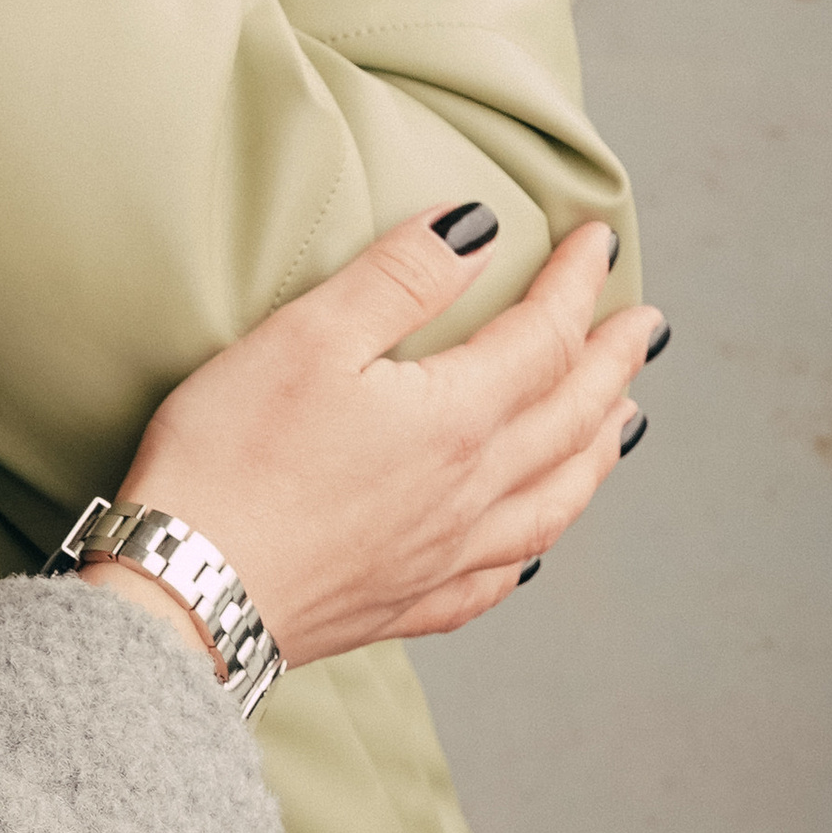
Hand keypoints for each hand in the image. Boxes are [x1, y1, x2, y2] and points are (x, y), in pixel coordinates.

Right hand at [89, 212, 659, 672]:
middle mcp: (469, 493)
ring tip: (624, 422)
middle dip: (612, 364)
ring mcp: (442, 556)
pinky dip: (533, 547)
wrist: (186, 594)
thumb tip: (477, 229)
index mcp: (454, 419)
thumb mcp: (307, 336)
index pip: (542, 339)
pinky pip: (499, 576)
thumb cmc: (231, 458)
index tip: (598, 242)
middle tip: (645, 327)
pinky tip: (534, 546)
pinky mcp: (404, 603)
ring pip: (553, 501)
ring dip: (597, 453)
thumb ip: (400, 277)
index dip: (576, 285)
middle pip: (569, 419)